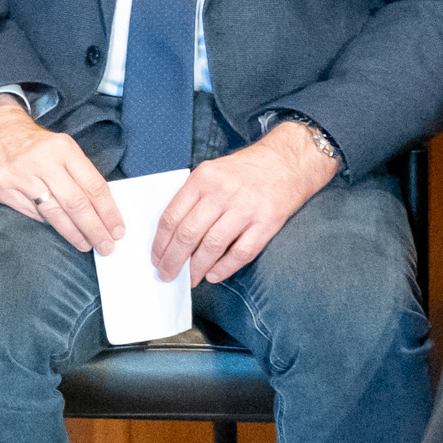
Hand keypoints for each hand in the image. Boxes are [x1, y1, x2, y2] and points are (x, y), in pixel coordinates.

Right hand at [0, 98, 120, 251]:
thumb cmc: (34, 145)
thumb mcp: (61, 148)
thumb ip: (79, 174)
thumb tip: (101, 211)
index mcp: (62, 148)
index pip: (93, 186)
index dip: (109, 212)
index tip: (118, 230)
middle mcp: (41, 160)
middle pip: (76, 203)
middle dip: (95, 229)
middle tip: (107, 246)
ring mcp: (19, 175)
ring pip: (54, 213)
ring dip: (74, 233)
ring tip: (87, 244)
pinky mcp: (3, 188)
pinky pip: (33, 213)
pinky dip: (49, 224)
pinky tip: (61, 230)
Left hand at [150, 122, 336, 284]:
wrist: (286, 163)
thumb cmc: (244, 171)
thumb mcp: (212, 172)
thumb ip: (193, 198)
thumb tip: (172, 236)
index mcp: (203, 179)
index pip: (172, 216)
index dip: (160, 242)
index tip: (156, 258)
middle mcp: (222, 193)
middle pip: (189, 234)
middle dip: (173, 260)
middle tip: (167, 274)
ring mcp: (246, 208)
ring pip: (212, 246)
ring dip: (197, 268)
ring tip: (190, 278)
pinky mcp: (267, 223)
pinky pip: (241, 253)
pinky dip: (224, 268)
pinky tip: (213, 275)